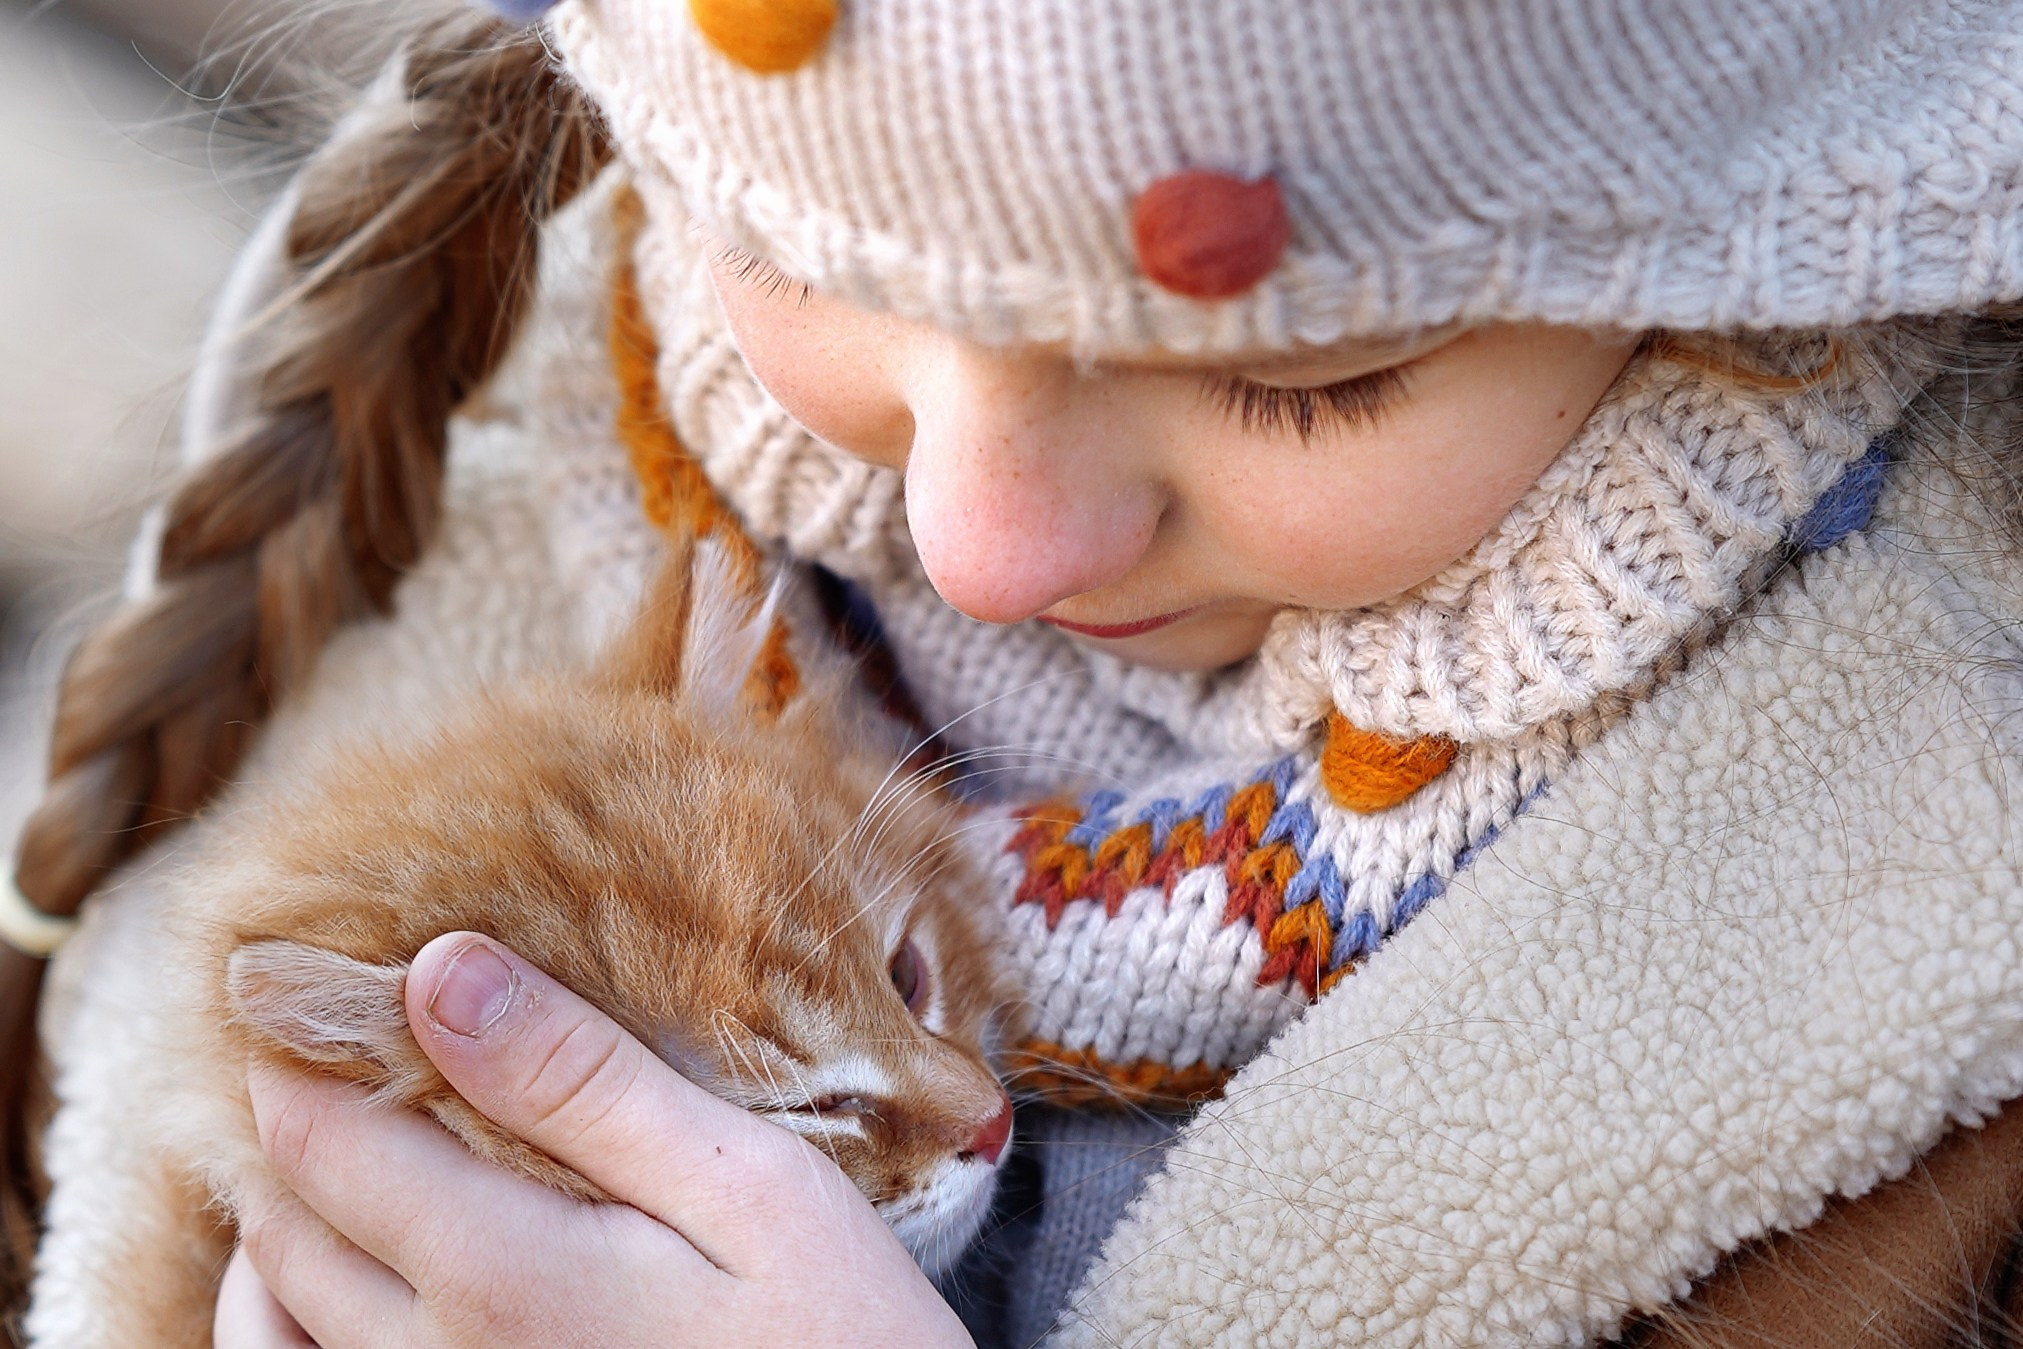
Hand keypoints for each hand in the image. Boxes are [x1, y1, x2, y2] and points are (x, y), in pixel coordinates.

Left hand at [217, 933, 975, 1347]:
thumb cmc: (837, 1332)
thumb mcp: (743, 1184)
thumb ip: (584, 1083)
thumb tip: (439, 972)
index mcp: (497, 1274)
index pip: (324, 1138)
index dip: (310, 1046)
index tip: (335, 982)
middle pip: (286, 1226)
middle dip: (298, 1123)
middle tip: (352, 1049)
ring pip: (273, 1323)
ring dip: (283, 1228)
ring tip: (340, 1156)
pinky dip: (298, 1322)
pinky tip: (356, 1284)